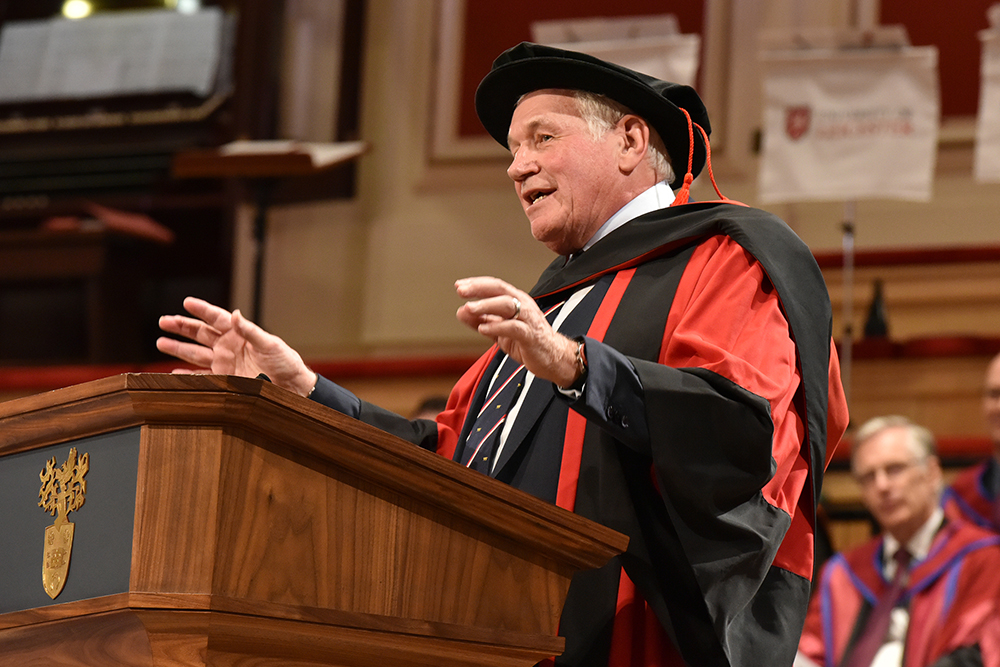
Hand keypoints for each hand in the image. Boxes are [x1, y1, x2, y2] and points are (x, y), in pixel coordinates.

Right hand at [156, 296, 316, 396]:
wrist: (291, 386)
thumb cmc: (285, 362)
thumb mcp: (269, 344)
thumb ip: (250, 330)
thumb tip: (235, 314)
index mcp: (239, 334)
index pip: (216, 318)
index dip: (201, 310)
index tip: (186, 302)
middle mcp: (229, 346)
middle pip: (200, 333)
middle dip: (182, 327)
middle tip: (163, 321)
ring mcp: (225, 363)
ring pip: (196, 353)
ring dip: (178, 348)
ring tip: (160, 342)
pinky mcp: (225, 379)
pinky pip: (202, 376)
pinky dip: (187, 375)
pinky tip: (174, 372)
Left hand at [455, 277, 580, 387]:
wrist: (553, 358)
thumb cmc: (529, 341)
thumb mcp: (500, 330)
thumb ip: (482, 320)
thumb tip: (461, 312)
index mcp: (516, 301)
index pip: (495, 286)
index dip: (477, 284)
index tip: (459, 285)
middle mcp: (523, 305)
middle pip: (500, 289)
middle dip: (479, 288)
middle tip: (461, 291)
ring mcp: (528, 319)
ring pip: (507, 305)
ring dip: (486, 305)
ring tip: (469, 308)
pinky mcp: (531, 335)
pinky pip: (514, 327)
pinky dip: (497, 327)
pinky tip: (483, 328)